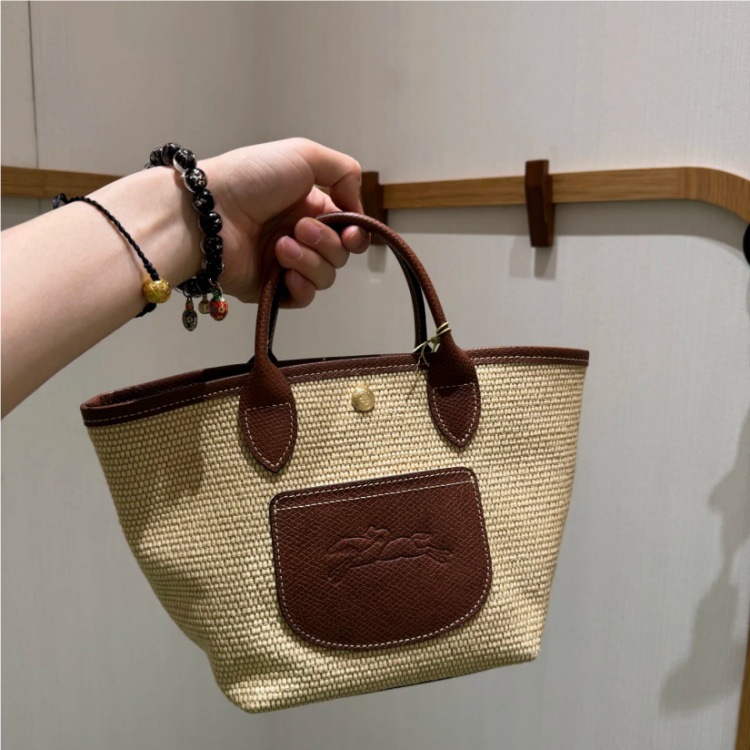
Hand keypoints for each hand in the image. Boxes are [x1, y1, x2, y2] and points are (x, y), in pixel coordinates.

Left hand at [202, 138, 370, 306]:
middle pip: (340, 254)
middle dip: (327, 243)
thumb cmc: (250, 178)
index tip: (351, 234)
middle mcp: (299, 234)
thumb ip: (344, 171)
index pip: (348, 228)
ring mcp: (285, 263)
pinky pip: (303, 298)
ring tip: (281, 246)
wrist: (206, 212)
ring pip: (325, 276)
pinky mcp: (270, 289)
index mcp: (309, 205)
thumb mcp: (304, 154)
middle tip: (299, 229)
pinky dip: (302, 286)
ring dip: (310, 261)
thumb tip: (356, 206)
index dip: (355, 234)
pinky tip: (287, 273)